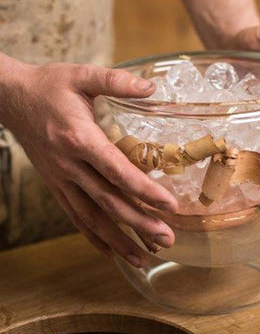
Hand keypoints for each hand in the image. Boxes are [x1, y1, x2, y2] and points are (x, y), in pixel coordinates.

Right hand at [0, 59, 177, 266]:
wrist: (10, 97)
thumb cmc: (49, 85)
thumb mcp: (82, 75)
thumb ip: (116, 81)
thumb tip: (150, 86)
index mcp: (79, 138)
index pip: (116, 170)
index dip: (143, 190)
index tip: (169, 204)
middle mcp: (69, 164)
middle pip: (108, 201)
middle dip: (139, 223)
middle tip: (168, 239)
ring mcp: (60, 178)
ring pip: (91, 216)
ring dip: (119, 239)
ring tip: (145, 258)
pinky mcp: (55, 184)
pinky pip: (74, 216)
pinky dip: (93, 236)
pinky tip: (110, 252)